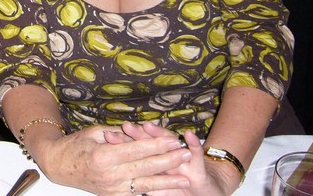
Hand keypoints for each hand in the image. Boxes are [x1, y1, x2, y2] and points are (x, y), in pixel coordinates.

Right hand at [32, 125, 191, 194]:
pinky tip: (167, 191)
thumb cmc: (75, 145)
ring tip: (185, 178)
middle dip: (168, 161)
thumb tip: (139, 130)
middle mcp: (109, 175)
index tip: (173, 139)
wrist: (58, 166)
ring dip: (166, 181)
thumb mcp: (95, 132)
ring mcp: (111, 188)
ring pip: (145, 185)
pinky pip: (136, 194)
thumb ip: (118, 133)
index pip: (137, 150)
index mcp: (103, 156)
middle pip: (145, 168)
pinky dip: (153, 192)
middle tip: (185, 154)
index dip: (157, 145)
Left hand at [118, 123, 236, 195]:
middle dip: (139, 134)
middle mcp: (168, 153)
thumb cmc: (177, 183)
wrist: (204, 188)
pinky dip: (193, 143)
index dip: (124, 141)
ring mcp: (183, 156)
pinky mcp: (199, 163)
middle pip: (151, 142)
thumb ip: (143, 172)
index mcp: (155, 157)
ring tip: (149, 125)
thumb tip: (120, 165)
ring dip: (161, 134)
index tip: (108, 135)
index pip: (138, 147)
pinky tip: (188, 134)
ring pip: (170, 142)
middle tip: (125, 125)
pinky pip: (197, 153)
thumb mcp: (158, 180)